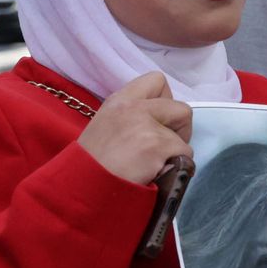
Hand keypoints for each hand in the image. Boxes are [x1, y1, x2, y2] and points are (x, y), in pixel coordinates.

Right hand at [76, 71, 193, 184]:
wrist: (82, 187)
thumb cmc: (93, 163)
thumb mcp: (106, 125)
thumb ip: (132, 116)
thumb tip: (161, 120)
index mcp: (119, 100)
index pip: (156, 80)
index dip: (166, 100)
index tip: (160, 120)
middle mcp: (133, 107)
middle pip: (181, 107)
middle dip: (180, 128)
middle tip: (164, 146)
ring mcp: (146, 126)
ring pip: (183, 137)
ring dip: (174, 151)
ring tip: (152, 163)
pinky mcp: (156, 146)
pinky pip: (185, 154)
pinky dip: (177, 166)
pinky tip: (155, 172)